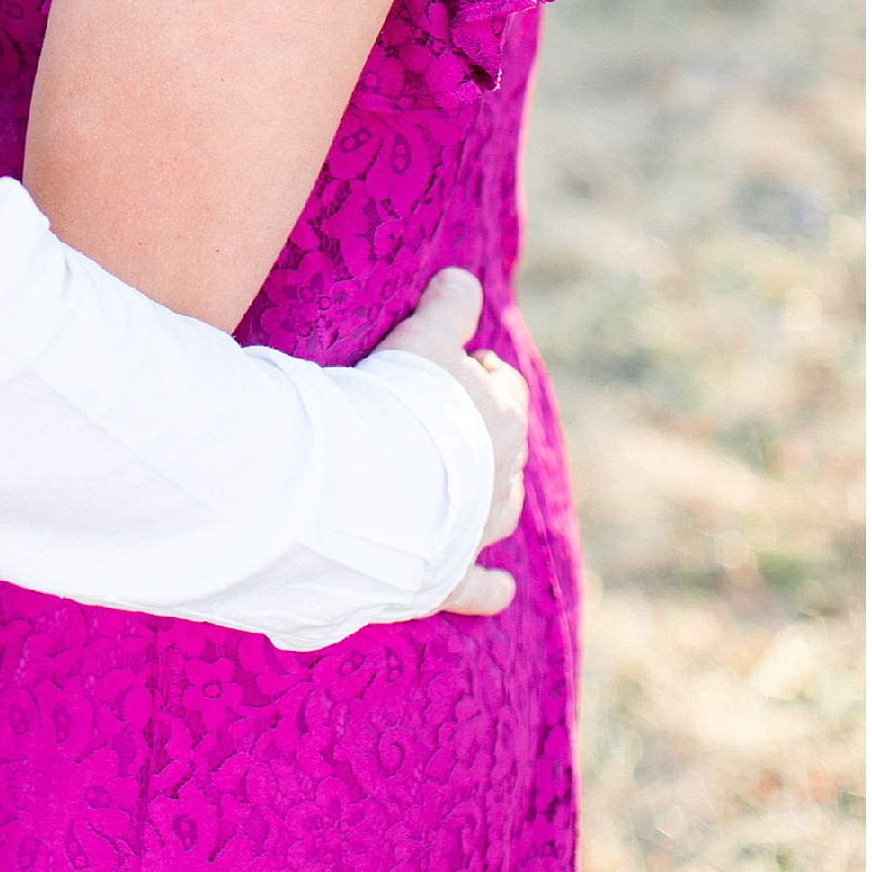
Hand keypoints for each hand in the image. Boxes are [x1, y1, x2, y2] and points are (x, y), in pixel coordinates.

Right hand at [375, 266, 529, 617]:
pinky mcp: (445, 575)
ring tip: (468, 483)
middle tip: (441, 412)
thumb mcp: (424, 337)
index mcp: (501, 422)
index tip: (449, 360)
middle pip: (504, 446)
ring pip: (498, 510)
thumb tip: (462, 277)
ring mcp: (475, 530)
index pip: (503, 385)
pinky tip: (502, 593)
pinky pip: (476, 587)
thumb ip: (448, 304)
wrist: (367, 491)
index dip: (477, 369)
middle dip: (482, 429)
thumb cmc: (398, 407)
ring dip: (489, 496)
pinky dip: (489, 590)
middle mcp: (499, 480)